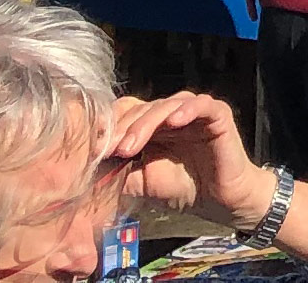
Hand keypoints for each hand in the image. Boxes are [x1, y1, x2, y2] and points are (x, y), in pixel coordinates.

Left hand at [107, 92, 267, 229]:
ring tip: (131, 146)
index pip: (126, 111)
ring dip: (145, 123)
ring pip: (166, 104)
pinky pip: (201, 104)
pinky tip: (174, 122)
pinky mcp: (217, 113)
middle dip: (123, 128)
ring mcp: (193, 110)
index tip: (94, 148)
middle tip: (111, 150)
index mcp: (151, 124)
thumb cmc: (181, 188)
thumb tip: (88, 170)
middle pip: (142, 107)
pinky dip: (186, 110)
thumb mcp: (141, 182)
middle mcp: (170, 112)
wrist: (219, 202)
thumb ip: (119, 172)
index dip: (110, 125)